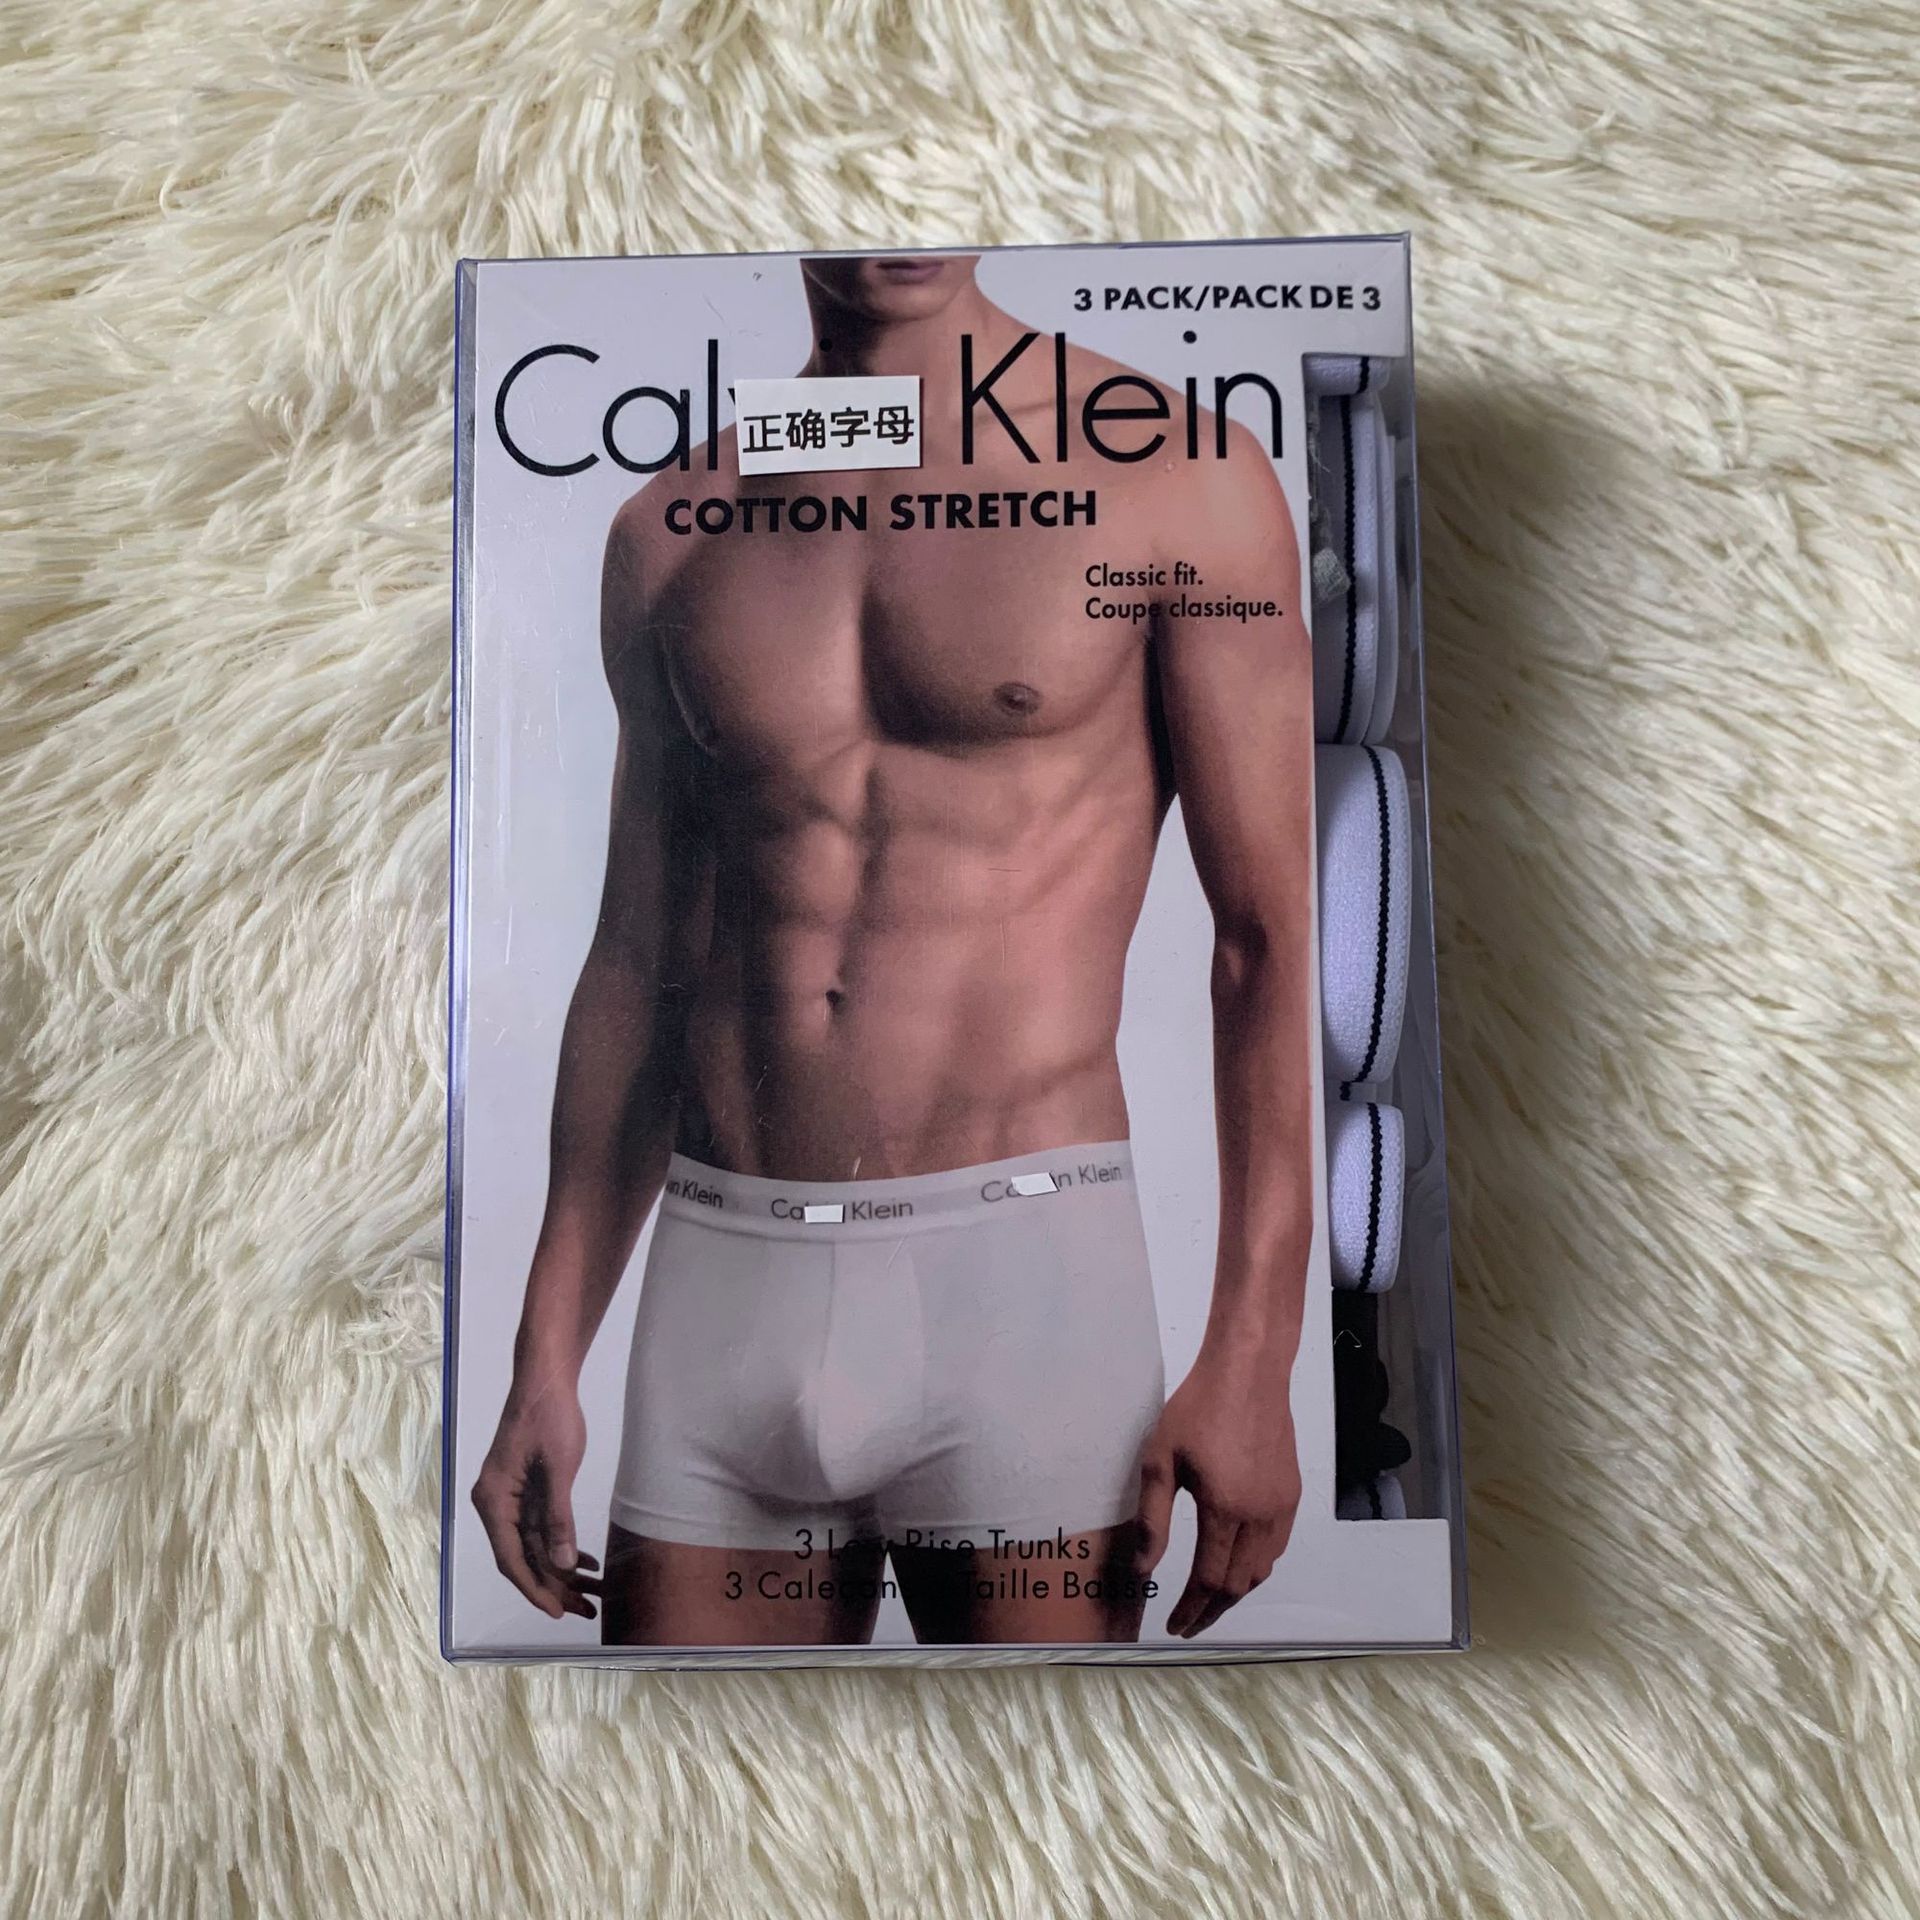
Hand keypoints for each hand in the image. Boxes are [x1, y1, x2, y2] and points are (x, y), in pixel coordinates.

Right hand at [471, 1382, 599, 1619]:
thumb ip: (557, 1517)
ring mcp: (510, 1498)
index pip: (511, 1559)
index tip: (557, 1613)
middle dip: (555, 1586)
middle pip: (523, 1557)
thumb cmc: (550, 1417)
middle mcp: (496, 1504)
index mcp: (494, 1501)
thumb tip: (561, 1563)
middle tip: (587, 1610)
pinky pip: (540, 1528)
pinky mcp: (525, 1490)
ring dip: (562, 1570)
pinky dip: (562, 1545)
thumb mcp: (558, 1468)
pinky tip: (588, 1561)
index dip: (534, 1588)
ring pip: (534, 1546)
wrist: (546, 1378)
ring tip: (593, 1594)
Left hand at [1134, 1346, 1300, 1637]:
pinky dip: (1257, 1568)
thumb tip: (1143, 1570)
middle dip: (1212, 1611)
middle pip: (1238, 1585)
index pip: (1208, 1580)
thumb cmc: (1198, 1408)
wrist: (1248, 1371)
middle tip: (1188, 1624)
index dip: (1190, 1609)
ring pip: (1262, 1570)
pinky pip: (1277, 1547)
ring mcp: (1281, 1506)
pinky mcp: (1291, 1493)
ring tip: (1208, 1602)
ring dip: (1235, 1593)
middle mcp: (1260, 1515)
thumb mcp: (1159, 1460)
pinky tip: (1238, 1566)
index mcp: (1224, 1510)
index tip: (1173, 1626)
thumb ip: (1152, 1520)